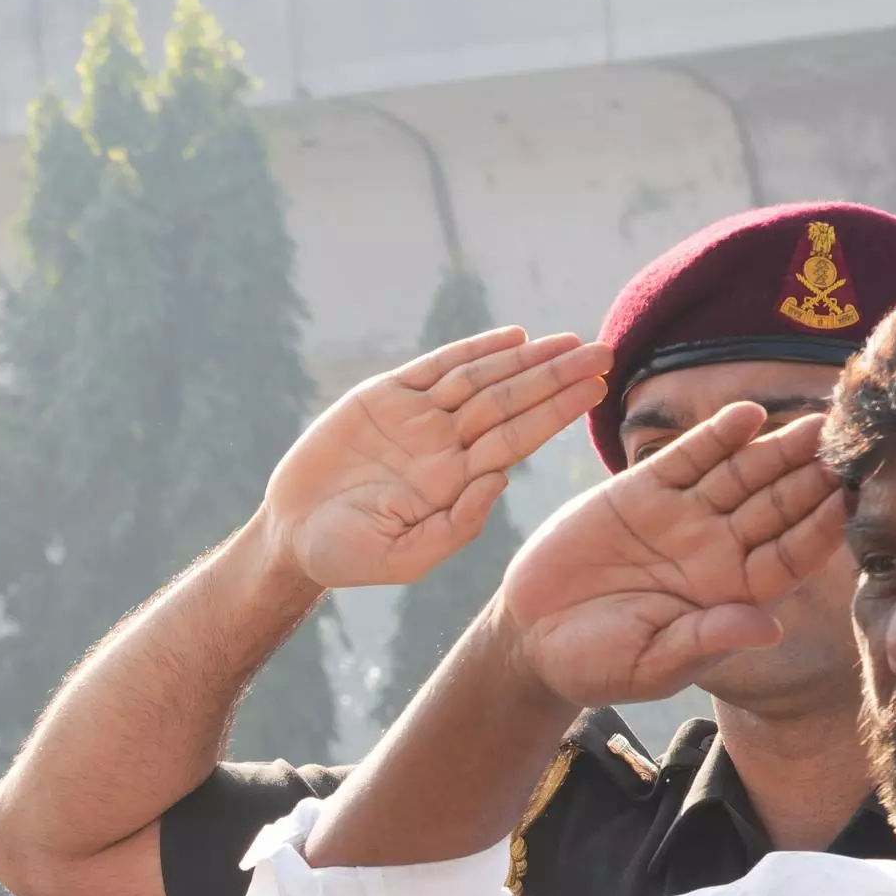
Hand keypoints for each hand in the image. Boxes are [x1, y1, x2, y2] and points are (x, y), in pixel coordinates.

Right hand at [258, 327, 609, 593]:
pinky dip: (473, 350)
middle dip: (556, 376)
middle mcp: (445, 445)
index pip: (518, 438)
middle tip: (603, 351)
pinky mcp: (384, 397)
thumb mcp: (405, 558)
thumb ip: (456, 526)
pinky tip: (512, 337)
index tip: (597, 388)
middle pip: (512, 401)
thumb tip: (502, 480)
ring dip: (525, 359)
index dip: (557, 410)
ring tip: (568, 341)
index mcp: (456, 482)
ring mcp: (417, 418)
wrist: (292, 536)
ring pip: (482, 379)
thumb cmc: (347, 556)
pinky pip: (437, 367)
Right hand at [494, 401, 837, 707]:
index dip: (820, 529)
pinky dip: (717, 436)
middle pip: (777, 506)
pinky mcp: (644, 491)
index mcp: (733, 596)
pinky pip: (690, 458)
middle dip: (812, 476)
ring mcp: (685, 517)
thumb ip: (706, 642)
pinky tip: (748, 415)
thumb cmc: (597, 665)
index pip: (790, 557)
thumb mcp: (652, 665)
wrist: (530, 637)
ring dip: (778, 449)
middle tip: (849, 443)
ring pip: (742, 475)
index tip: (847, 502)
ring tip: (814, 422)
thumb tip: (768, 629)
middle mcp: (719, 550)